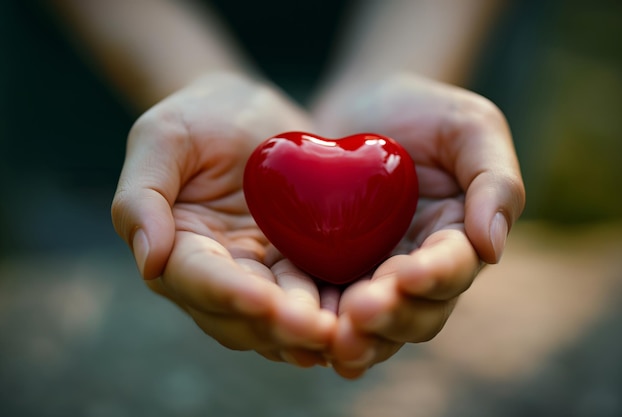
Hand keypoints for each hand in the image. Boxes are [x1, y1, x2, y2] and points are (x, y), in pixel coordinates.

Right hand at [111, 73, 335, 365]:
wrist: (246, 110)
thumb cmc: (198, 116)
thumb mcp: (162, 137)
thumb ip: (141, 196)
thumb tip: (147, 261)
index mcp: (177, 247)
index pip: (197, 279)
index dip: (228, 294)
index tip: (263, 302)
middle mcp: (217, 271)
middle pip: (241, 314)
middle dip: (278, 325)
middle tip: (319, 329)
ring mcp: (258, 273)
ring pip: (279, 318)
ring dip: (309, 332)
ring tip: (345, 334)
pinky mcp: (295, 264)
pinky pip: (313, 296)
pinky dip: (333, 313)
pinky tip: (361, 323)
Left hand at [313, 73, 525, 377]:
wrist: (363, 106)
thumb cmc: (425, 111)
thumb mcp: (471, 128)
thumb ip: (495, 181)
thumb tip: (493, 247)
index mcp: (456, 239)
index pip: (453, 268)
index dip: (434, 276)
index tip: (408, 273)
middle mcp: (417, 267)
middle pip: (415, 311)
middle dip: (392, 316)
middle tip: (361, 312)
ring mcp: (372, 273)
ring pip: (373, 323)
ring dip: (357, 336)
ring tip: (333, 340)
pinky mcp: (330, 269)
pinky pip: (326, 304)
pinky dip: (319, 323)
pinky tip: (300, 332)